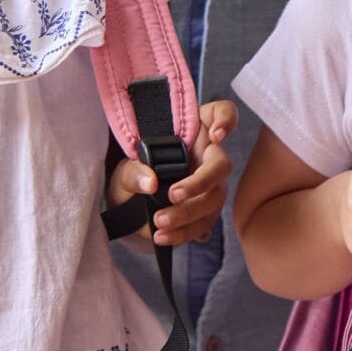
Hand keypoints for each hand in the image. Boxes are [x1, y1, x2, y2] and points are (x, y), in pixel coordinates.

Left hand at [107, 99, 238, 246]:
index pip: (221, 113)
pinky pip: (204, 223)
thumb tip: (149, 183)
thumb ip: (133, 172)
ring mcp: (211, 184)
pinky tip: (164, 236)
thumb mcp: (125, 170)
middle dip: (200, 182)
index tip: (215, 135)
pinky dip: (184, 232)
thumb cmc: (133, 175)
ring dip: (189, 212)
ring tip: (160, 221)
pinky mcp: (207, 210)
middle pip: (221, 164)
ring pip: (215, 197)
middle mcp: (208, 155)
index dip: (226, 120)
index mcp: (193, 131)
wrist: (130, 205)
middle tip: (173, 194)